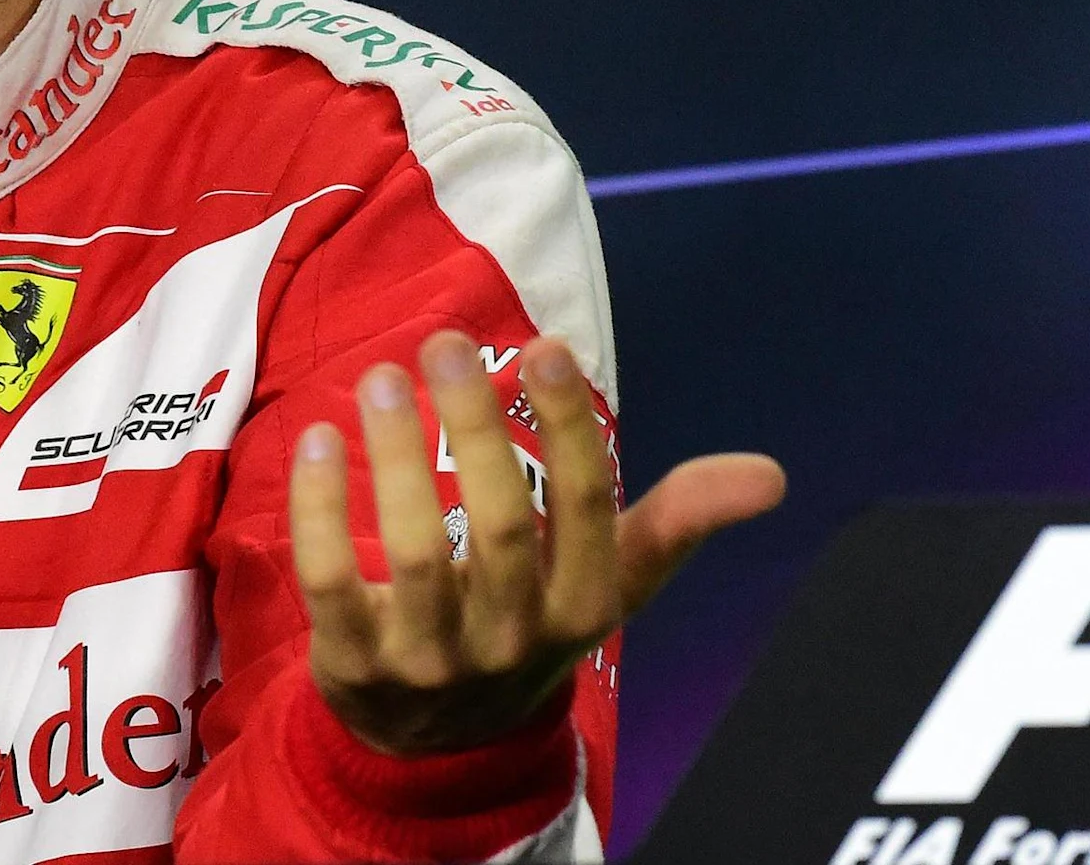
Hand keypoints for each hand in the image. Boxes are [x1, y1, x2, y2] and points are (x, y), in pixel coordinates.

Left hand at [287, 330, 784, 755]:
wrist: (442, 744)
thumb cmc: (532, 624)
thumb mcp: (609, 583)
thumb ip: (678, 520)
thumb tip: (771, 473)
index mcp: (583, 609)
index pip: (586, 513)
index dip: (569, 428)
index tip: (544, 347)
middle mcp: (514, 639)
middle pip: (502, 526)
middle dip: (477, 427)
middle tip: (445, 343)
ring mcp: (431, 659)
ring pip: (416, 553)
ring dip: (398, 457)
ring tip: (383, 376)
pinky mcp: (352, 665)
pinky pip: (330, 583)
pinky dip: (318, 510)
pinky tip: (318, 438)